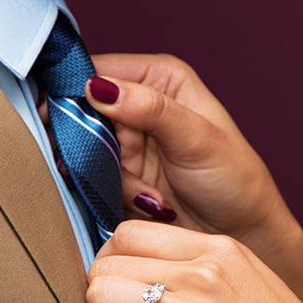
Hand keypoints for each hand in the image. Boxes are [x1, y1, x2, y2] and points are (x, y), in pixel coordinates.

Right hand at [86, 53, 302, 290]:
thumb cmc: (235, 179)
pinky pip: (92, 179)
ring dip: (108, 176)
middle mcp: (139, 103)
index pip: (98, 69)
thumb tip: (100, 87)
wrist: (241, 233)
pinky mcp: (120, 174)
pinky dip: (114, 194)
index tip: (60, 118)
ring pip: (83, 149)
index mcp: (160, 78)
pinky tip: (149, 204)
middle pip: (80, 111)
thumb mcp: (197, 139)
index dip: (72, 90)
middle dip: (90, 143)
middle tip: (101, 165)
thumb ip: (150, 109)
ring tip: (150, 194)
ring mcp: (128, 141)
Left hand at [87, 221, 302, 302]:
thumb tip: (141, 271)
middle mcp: (205, 273)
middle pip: (104, 264)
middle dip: (106, 300)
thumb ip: (200, 269)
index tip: (132, 297)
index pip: (126, 234)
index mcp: (221, 249)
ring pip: (99, 297)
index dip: (117, 268)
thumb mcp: (250, 284)